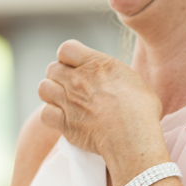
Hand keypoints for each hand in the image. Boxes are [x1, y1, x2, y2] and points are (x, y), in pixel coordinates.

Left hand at [38, 40, 163, 162]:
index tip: (76, 67)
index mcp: (96, 64)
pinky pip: (45, 114)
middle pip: (52, 68)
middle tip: (70, 87)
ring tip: (64, 102)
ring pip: (43, 88)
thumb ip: (115, 75)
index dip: (68, 58)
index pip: (66, 49)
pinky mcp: (64, 122)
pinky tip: (63, 120)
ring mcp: (68, 100)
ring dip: (51, 94)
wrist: (132, 136)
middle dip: (59, 76)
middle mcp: (78, 79)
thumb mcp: (133, 80)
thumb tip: (113, 80)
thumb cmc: (141, 110)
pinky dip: (51, 117)